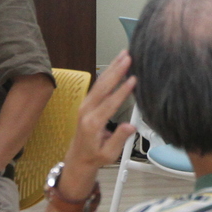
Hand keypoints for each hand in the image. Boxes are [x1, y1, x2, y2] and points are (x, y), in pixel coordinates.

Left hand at [60, 52, 138, 186]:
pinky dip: (108, 72)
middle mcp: (87, 111)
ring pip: (100, 82)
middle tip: (128, 57)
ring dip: (113, 67)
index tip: (133, 79)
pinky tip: (116, 64)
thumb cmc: (95, 156)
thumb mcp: (109, 154)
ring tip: (124, 54)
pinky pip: (98, 84)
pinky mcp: (87, 102)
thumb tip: (131, 126)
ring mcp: (85, 105)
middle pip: (103, 87)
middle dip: (117, 70)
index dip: (122, 91)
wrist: (79, 157)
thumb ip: (119, 139)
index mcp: (92, 124)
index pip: (109, 104)